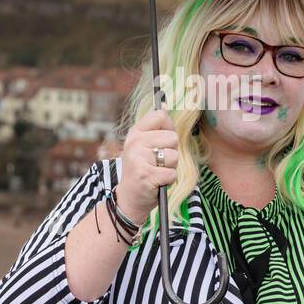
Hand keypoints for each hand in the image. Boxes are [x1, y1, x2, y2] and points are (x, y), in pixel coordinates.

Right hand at [115, 108, 178, 223]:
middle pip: (172, 137)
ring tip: (157, 172)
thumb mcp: (143, 146)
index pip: (160, 116)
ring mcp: (139, 159)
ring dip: (170, 167)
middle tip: (158, 163)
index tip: (163, 141)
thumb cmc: (142, 170)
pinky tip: (156, 182)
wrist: (129, 198)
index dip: (169, 128)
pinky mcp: (146, 175)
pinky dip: (168, 180)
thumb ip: (156, 129)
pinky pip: (172, 173)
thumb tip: (164, 105)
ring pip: (174, 156)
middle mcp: (135, 143)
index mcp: (135, 133)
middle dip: (171, 152)